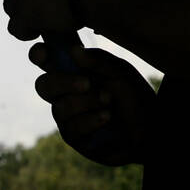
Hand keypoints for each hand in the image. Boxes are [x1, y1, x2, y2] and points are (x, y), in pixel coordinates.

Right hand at [29, 42, 156, 165]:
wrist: (151, 130)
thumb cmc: (134, 97)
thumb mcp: (121, 73)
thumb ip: (98, 62)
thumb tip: (73, 51)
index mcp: (74, 72)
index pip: (47, 62)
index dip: (38, 55)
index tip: (44, 53)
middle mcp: (66, 94)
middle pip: (43, 85)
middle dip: (63, 82)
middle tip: (87, 83)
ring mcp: (68, 117)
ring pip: (60, 108)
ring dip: (86, 103)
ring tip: (109, 101)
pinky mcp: (75, 138)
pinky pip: (72, 128)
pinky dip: (91, 120)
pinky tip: (107, 117)